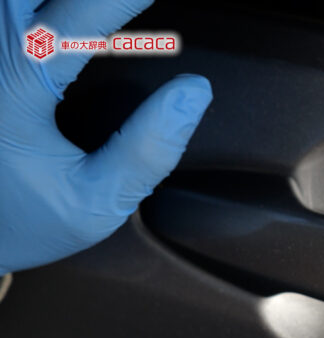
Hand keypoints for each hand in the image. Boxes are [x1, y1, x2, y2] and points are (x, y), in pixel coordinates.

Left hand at [0, 0, 211, 274]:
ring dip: (75, 3)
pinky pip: (13, 13)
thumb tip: (195, 92)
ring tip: (112, 11)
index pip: (83, 14)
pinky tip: (77, 17)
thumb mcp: (94, 203)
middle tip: (139, 3)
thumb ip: (147, 151)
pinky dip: (39, 10)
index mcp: (15, 84)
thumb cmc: (21, 220)